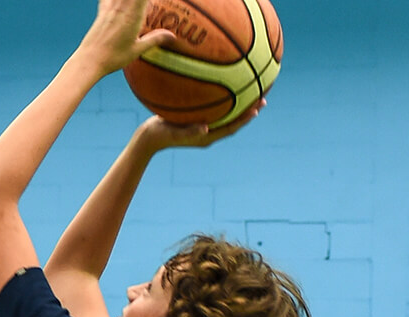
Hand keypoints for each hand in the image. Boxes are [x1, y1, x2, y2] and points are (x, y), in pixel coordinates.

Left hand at [76, 0, 176, 75]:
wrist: (89, 61)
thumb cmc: (113, 58)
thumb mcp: (137, 50)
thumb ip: (155, 39)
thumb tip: (172, 36)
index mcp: (133, 16)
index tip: (156, 0)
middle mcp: (121, 8)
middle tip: (147, 3)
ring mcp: (110, 8)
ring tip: (135, 4)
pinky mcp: (101, 11)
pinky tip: (115, 2)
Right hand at [135, 99, 264, 151]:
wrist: (145, 138)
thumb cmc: (157, 135)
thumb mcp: (172, 132)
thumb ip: (189, 131)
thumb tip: (206, 127)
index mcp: (206, 137)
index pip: (231, 127)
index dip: (245, 119)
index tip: (257, 108)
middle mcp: (208, 132)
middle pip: (233, 120)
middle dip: (248, 109)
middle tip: (263, 97)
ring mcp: (202, 127)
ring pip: (225, 114)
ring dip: (239, 104)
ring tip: (250, 91)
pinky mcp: (195, 121)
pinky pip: (213, 109)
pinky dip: (222, 100)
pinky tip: (222, 86)